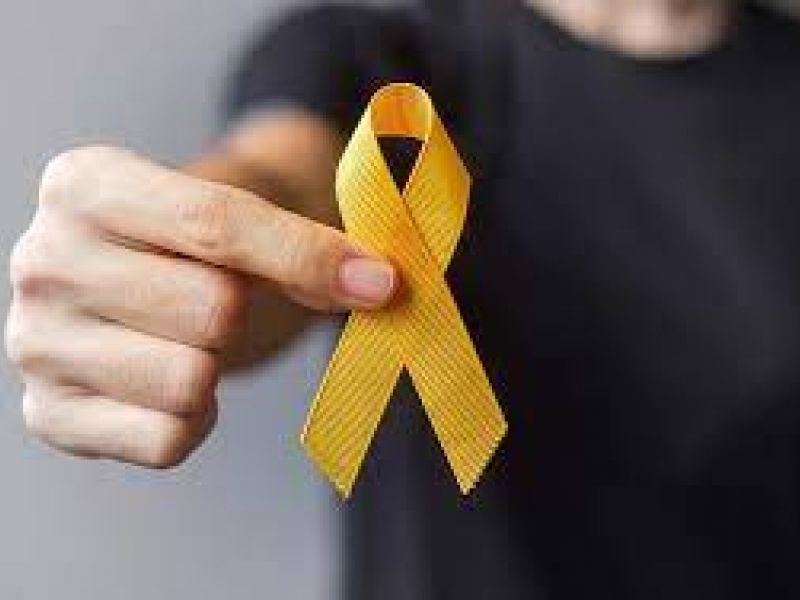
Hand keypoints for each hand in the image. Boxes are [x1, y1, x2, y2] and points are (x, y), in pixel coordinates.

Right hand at [5, 146, 395, 467]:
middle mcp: (44, 260)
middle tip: (221, 300)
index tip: (380, 283)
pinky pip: (168, 440)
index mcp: (86, 185)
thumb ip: (304, 244)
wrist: (140, 280)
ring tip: (189, 340)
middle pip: (211, 309)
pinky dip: (193, 420)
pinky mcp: (50, 415)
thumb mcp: (242, 212)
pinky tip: (171, 384)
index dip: (308, 256)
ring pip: (190, 381)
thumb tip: (375, 286)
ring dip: (216, 366)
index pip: (217, 223)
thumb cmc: (197, 243)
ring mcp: (36, 343)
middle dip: (241, 311)